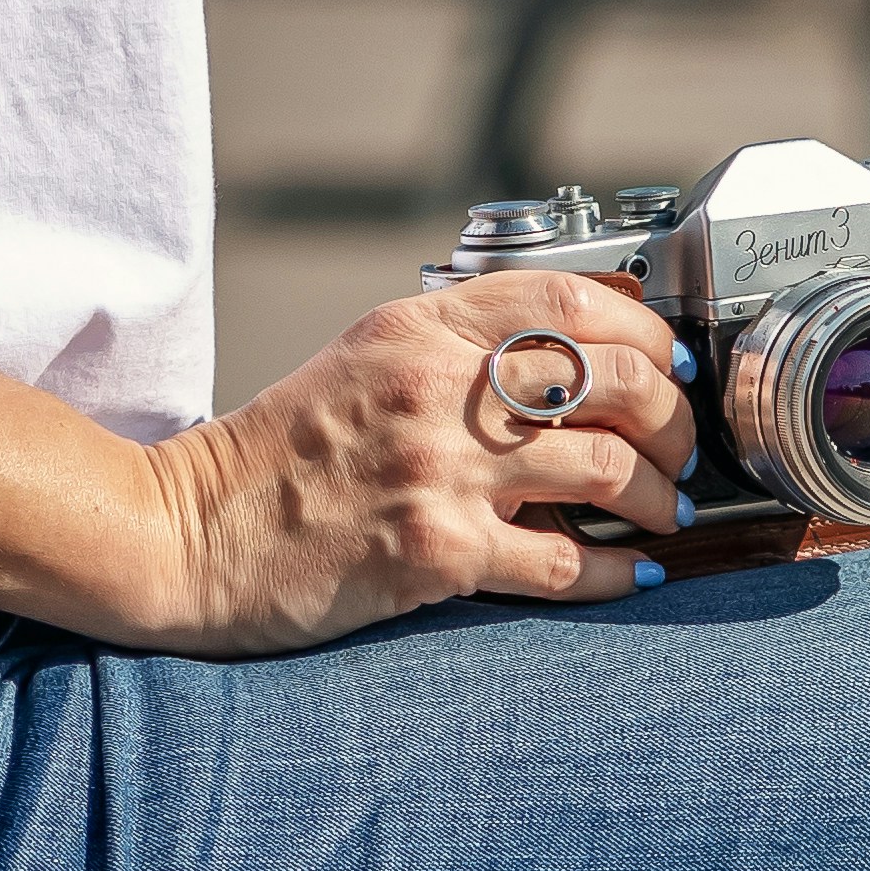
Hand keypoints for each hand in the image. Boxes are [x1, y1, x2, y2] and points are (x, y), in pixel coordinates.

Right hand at [131, 275, 700, 653]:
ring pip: (607, 468)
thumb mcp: (362, 361)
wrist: (188, 532)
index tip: (670, 363)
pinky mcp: (437, 553)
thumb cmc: (277, 456)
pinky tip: (632, 574)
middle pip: (613, 379)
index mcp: (420, 328)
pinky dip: (616, 571)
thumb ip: (452, 346)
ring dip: (658, 496)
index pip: (573, 296)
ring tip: (666, 511)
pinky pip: (565, 562)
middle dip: (672, 418)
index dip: (649, 328)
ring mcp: (441, 470)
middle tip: (680, 447)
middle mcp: (437, 387)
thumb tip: (567, 358)